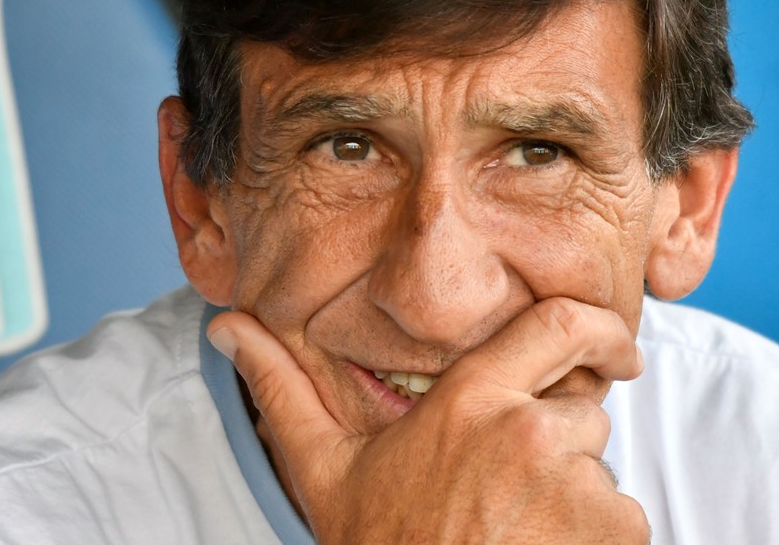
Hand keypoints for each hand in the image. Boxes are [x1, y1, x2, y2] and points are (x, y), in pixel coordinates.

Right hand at [208, 297, 649, 543]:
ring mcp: (578, 487)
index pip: (560, 326)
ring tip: (511, 530)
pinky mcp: (614, 533)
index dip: (596, 328)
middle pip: (579, 410)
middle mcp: (531, 432)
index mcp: (471, 402)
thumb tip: (227, 326)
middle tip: (501, 492)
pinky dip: (595, 536)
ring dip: (571, 493)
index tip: (611, 348)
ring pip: (598, 469)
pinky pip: (622, 516)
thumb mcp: (326, 470)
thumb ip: (283, 388)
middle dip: (554, 440)